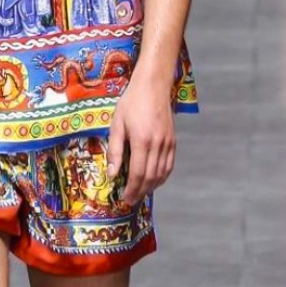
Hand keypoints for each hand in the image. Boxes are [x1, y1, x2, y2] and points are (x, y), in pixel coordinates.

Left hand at [106, 74, 176, 204]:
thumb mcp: (117, 125)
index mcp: (142, 141)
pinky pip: (169, 165)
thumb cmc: (131, 103)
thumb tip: (112, 174)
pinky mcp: (173, 141)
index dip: (132, 189)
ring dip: (152, 187)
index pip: (138, 173)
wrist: (153, 86)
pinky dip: (162, 176)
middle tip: (131, 200)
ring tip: (141, 193)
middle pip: (150, 177)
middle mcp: (158, 144)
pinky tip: (154, 181)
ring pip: (162, 173)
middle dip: (140, 192)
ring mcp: (168, 143)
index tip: (125, 198)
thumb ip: (115, 150)